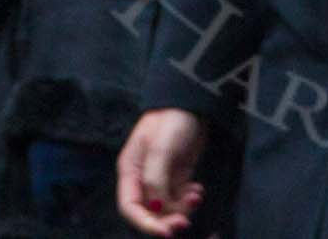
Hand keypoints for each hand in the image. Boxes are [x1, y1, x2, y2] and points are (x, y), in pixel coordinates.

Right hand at [117, 109, 207, 235]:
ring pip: (167, 207)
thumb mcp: (161, 148)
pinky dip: (188, 200)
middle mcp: (142, 178)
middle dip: (166, 220)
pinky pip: (179, 198)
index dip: (145, 223)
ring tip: (195, 196)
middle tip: (185, 222)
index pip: (130, 207)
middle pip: (149, 211)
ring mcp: (161, 178)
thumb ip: (155, 179)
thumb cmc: (172, 120)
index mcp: (130, 171)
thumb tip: (157, 208)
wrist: (193, 103)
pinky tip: (197, 191)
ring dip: (181, 208)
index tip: (165, 232)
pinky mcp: (178, 176)